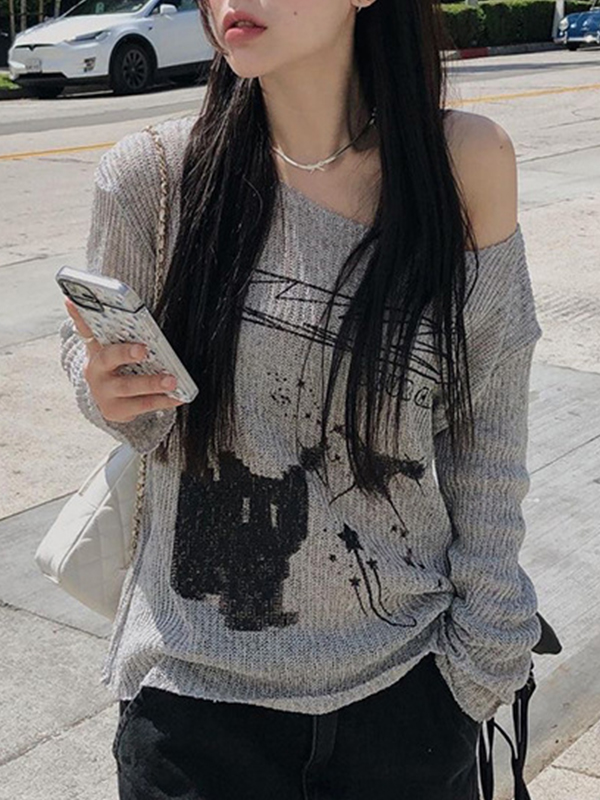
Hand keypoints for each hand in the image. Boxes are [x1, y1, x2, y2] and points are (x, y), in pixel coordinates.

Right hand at [65, 298, 185, 422]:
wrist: (109, 401)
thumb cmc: (115, 368)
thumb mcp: (108, 348)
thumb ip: (106, 329)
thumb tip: (86, 303)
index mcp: (95, 350)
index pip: (85, 328)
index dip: (80, 316)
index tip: (77, 302)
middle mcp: (96, 371)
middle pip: (108, 358)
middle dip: (125, 353)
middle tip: (143, 349)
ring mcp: (105, 393)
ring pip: (128, 386)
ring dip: (151, 383)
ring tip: (171, 380)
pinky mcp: (116, 410)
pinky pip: (142, 405)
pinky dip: (163, 400)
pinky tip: (178, 396)